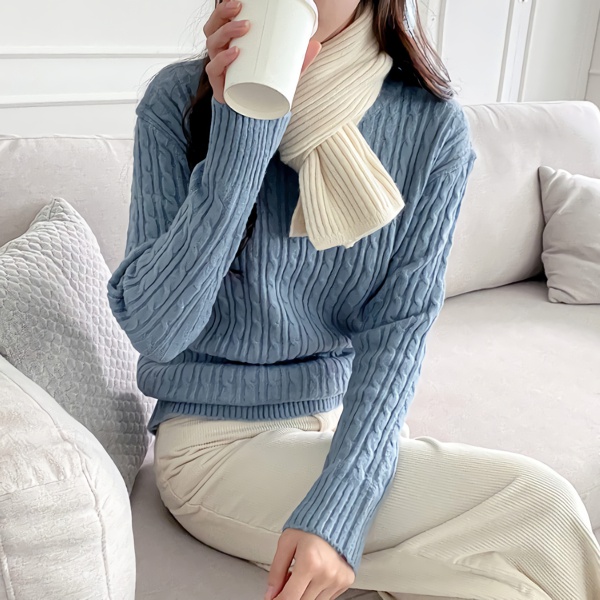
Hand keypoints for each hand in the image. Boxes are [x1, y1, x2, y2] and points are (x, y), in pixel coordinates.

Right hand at [203, 0, 321, 104]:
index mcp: (230, 43)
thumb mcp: (283, 71)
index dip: (224, 7)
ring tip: (245, 28)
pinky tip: (235, 53)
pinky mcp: (219, 86)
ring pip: (212, 43)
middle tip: (240, 7)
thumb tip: (316, 44)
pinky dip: (222, 60)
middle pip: (213, 27)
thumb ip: (298, 59)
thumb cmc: (265, 89)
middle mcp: (220, 53)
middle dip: (224, 13)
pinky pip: (214, 70)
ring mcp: (218, 69)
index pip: (221, 20)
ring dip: (226, 31)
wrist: (256, 117)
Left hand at [265, 529, 354, 599]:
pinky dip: (316, 592)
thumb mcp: (286, 542)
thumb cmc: (310, 526)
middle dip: (290, 595)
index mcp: (310, 562)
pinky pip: (326, 598)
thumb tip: (271, 594)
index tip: (273, 598)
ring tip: (301, 576)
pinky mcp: (346, 581)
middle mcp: (326, 574)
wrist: (336, 516)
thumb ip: (276, 570)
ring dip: (303, 594)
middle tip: (287, 580)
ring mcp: (338, 579)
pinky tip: (313, 577)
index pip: (289, 598)